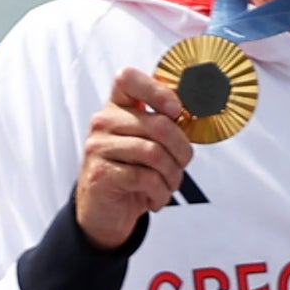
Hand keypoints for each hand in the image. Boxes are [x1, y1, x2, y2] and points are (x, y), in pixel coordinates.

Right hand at [71, 66, 194, 247]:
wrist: (104, 211)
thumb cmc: (131, 174)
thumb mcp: (147, 144)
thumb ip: (163, 126)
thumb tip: (191, 116)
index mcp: (116, 107)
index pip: (128, 78)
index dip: (157, 90)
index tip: (176, 111)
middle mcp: (103, 122)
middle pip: (158, 124)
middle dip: (181, 150)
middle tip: (182, 164)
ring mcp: (99, 147)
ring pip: (154, 154)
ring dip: (172, 175)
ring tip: (169, 185)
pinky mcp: (101, 173)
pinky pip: (145, 178)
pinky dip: (160, 193)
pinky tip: (155, 198)